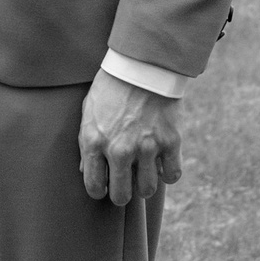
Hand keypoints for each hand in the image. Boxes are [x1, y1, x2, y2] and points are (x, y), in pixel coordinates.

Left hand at [79, 70, 182, 205]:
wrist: (143, 64)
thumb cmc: (111, 87)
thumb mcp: (89, 112)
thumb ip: (87, 143)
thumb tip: (86, 170)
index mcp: (95, 143)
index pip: (94, 187)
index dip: (99, 190)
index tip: (105, 186)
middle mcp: (120, 150)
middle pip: (121, 196)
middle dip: (122, 193)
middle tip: (125, 183)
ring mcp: (147, 148)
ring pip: (147, 190)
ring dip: (144, 185)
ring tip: (143, 172)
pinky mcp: (170, 142)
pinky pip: (172, 175)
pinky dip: (168, 173)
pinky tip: (162, 164)